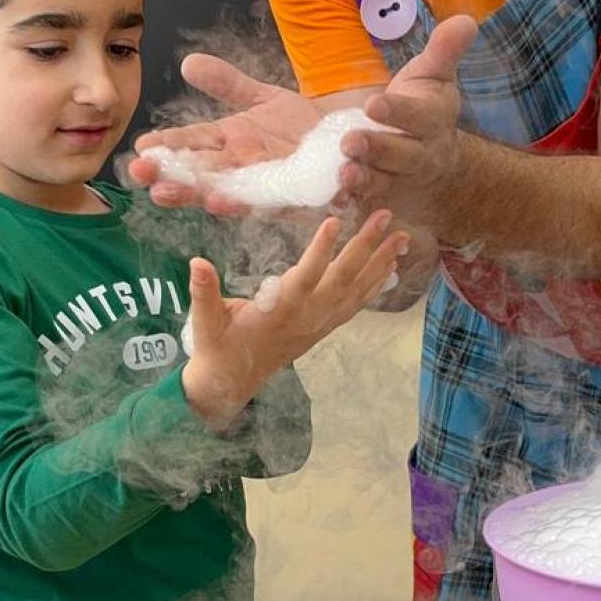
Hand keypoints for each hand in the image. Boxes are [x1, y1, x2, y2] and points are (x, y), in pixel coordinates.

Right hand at [128, 54, 322, 214]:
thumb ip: (227, 83)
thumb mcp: (263, 97)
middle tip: (140, 175)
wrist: (347, 141)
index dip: (166, 146)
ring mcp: (265, 186)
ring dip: (199, 194)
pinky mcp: (293, 197)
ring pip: (226, 194)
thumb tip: (188, 62)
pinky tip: (224, 200)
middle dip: (170, 176)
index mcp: (229, 143)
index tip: (139, 147)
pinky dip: (249, 202)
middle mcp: (241, 169)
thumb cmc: (301, 126)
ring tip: (173, 193)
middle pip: (199, 175)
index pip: (190, 144)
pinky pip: (271, 202)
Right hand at [182, 211, 408, 429]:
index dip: (320, 250)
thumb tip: (196, 262)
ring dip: (381, 263)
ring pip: (357, 291)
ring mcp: (320, 324)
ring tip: (403, 238)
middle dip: (366, 247)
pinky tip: (392, 267)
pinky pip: (356, 305)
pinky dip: (376, 284)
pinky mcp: (324, 328)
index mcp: (279, 310)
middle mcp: (307, 316)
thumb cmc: (218, 346)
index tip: (335, 221)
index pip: (305, 276)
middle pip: (343, 278)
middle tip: (385, 217)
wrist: (232, 383)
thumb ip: (204, 292)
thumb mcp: (205, 320)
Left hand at [337, 16, 477, 224]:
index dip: (397, 112)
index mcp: (432, 122)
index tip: (374, 104)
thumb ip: (444, 51)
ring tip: (343, 173)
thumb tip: (466, 20)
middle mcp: (418, 155)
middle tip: (350, 141)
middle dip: (376, 149)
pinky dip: (349, 203)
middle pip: (398, 154)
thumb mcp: (435, 78)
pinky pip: (364, 203)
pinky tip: (333, 200)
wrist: (437, 169)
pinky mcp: (379, 199)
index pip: (417, 117)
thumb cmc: (427, 112)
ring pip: (381, 182)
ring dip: (361, 180)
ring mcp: (398, 181)